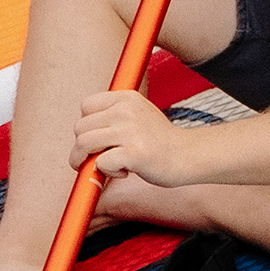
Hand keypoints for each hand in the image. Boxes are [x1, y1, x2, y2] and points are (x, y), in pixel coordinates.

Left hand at [71, 89, 197, 185]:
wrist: (189, 156)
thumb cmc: (161, 141)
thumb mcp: (139, 115)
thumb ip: (112, 115)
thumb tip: (81, 132)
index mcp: (127, 98)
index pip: (86, 106)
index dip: (88, 125)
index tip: (98, 137)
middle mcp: (127, 111)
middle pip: (80, 127)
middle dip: (83, 148)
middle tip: (98, 158)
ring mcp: (130, 131)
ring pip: (84, 144)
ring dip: (87, 161)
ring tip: (106, 166)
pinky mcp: (133, 153)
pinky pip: (100, 163)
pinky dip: (107, 172)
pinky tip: (124, 171)